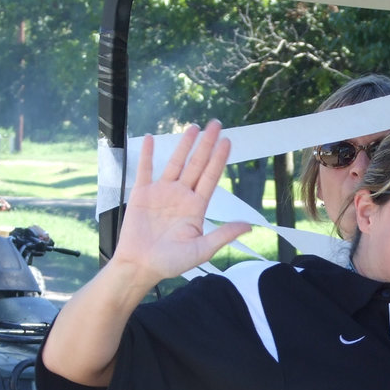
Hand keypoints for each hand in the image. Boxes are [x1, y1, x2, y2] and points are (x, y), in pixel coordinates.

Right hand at [112, 120, 249, 284]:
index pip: (211, 177)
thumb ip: (223, 234)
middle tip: (216, 123)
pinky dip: (146, 154)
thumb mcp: (202, 250)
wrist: (140, 266)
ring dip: (184, 145)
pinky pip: (145, 169)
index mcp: (196, 207)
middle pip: (197, 164)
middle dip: (206, 144)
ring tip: (194, 127)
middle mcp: (181, 196)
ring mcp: (161, 192)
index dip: (219, 159)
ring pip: (175, 163)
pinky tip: (149, 138)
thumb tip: (249, 226)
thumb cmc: (171, 262)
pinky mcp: (141, 194)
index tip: (227, 141)